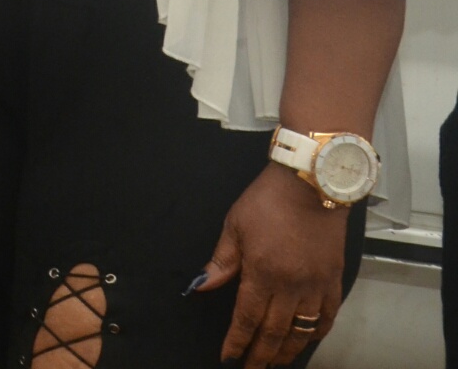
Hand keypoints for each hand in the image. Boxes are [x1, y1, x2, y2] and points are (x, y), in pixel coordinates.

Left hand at [200, 164, 350, 367]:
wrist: (311, 185)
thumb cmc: (268, 201)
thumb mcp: (234, 225)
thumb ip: (221, 261)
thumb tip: (202, 286)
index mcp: (262, 273)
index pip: (247, 318)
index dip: (237, 341)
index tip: (228, 357)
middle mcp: (291, 286)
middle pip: (275, 331)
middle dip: (261, 353)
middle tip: (252, 368)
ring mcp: (316, 285)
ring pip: (302, 330)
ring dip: (288, 350)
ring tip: (276, 362)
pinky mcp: (334, 280)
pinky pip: (328, 316)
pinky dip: (317, 332)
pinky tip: (306, 339)